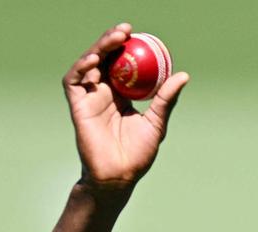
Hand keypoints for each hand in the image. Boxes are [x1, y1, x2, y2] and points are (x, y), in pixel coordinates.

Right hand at [63, 23, 189, 189]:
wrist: (118, 176)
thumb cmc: (138, 154)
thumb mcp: (157, 123)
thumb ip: (166, 99)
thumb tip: (183, 74)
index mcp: (122, 95)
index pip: (123, 64)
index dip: (128, 48)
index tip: (141, 35)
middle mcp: (103, 93)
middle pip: (105, 59)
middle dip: (112, 40)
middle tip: (127, 29)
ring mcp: (89, 98)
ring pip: (89, 64)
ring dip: (99, 48)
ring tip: (115, 38)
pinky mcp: (77, 106)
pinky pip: (74, 81)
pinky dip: (81, 67)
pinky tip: (95, 59)